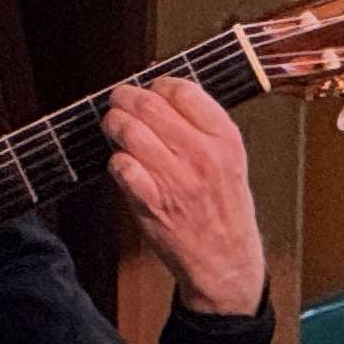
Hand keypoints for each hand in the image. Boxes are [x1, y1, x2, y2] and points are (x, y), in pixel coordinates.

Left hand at [105, 78, 267, 315]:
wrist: (225, 258)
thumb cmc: (223, 205)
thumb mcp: (230, 158)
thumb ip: (201, 127)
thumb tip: (164, 94)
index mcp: (225, 139)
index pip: (184, 91)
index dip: (158, 85)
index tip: (151, 89)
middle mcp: (202, 155)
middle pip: (149, 105)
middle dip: (125, 98)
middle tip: (118, 101)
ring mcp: (175, 179)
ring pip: (129, 131)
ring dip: (114, 124)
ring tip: (113, 126)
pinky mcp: (151, 202)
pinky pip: (120, 166)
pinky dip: (115, 160)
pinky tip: (122, 163)